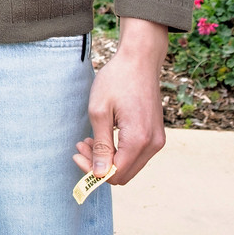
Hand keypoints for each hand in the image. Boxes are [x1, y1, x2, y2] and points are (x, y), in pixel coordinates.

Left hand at [73, 17, 168, 185]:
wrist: (139, 60)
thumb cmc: (116, 81)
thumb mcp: (99, 112)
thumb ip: (100, 146)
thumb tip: (99, 175)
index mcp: (138, 140)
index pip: (115, 173)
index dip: (93, 171)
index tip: (76, 153)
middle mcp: (153, 144)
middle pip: (124, 174)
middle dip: (99, 166)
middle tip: (80, 145)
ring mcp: (157, 140)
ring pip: (130, 166)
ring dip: (108, 159)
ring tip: (88, 139)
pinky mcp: (156, 134)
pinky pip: (137, 154)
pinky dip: (119, 151)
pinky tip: (103, 136)